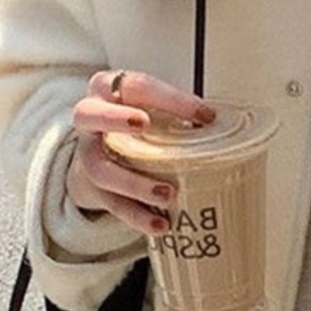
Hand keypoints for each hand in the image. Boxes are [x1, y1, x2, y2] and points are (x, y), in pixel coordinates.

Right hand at [66, 69, 216, 234]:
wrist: (98, 160)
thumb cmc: (134, 129)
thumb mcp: (153, 111)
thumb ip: (179, 115)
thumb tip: (222, 127)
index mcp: (109, 91)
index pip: (135, 86)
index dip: (169, 98)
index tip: (204, 115)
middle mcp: (91, 120)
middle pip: (89, 114)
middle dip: (115, 118)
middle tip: (143, 124)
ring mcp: (88, 156)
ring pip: (100, 169)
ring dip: (134, 182)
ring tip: (167, 192)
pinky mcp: (95, 190)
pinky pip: (113, 205)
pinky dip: (138, 217)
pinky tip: (160, 224)